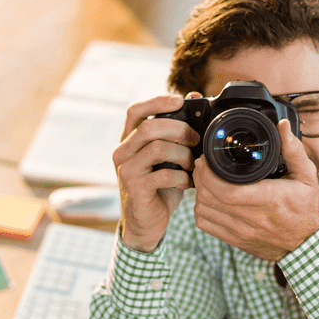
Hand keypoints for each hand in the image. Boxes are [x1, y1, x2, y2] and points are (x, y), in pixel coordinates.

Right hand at [113, 93, 201, 252]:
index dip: (157, 101)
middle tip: (196, 140)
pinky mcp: (135, 188)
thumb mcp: (169, 157)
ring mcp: (126, 170)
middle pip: (148, 127)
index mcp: (129, 140)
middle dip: (179, 129)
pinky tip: (188, 183)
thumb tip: (193, 96)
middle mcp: (122, 152)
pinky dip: (182, 177)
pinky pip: (163, 174)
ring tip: (193, 165)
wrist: (147, 223)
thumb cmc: (160, 186)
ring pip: (157, 148)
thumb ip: (177, 130)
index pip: (135, 110)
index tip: (180, 100)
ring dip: (183, 154)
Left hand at [192, 119, 318, 260]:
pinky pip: (205, 225)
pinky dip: (200, 210)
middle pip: (210, 198)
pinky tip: (208, 199)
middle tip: (202, 164)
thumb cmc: (305, 208)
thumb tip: (282, 126)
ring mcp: (241, 232)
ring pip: (203, 211)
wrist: (305, 244)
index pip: (227, 190)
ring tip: (204, 179)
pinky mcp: (235, 240)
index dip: (208, 174)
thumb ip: (293, 150)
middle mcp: (253, 218)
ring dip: (199, 192)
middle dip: (200, 177)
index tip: (206, 159)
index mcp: (269, 200)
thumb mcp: (306, 176)